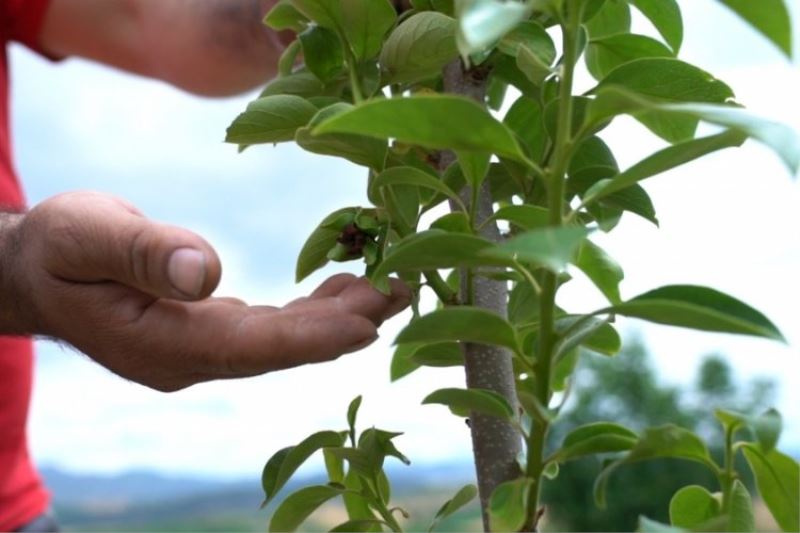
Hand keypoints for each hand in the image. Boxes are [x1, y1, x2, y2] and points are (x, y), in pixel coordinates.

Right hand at [4, 192, 409, 390]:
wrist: (37, 273)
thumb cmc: (56, 250)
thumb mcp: (85, 236)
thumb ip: (142, 254)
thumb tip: (206, 272)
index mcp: (162, 345)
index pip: (252, 348)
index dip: (313, 337)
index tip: (368, 321)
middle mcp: (190, 359)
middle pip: (281, 348)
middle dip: (344, 324)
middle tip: (404, 290)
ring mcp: (200, 350)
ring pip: (282, 341)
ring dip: (336, 317)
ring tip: (389, 285)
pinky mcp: (208, 333)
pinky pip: (271, 329)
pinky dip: (311, 311)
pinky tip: (343, 290)